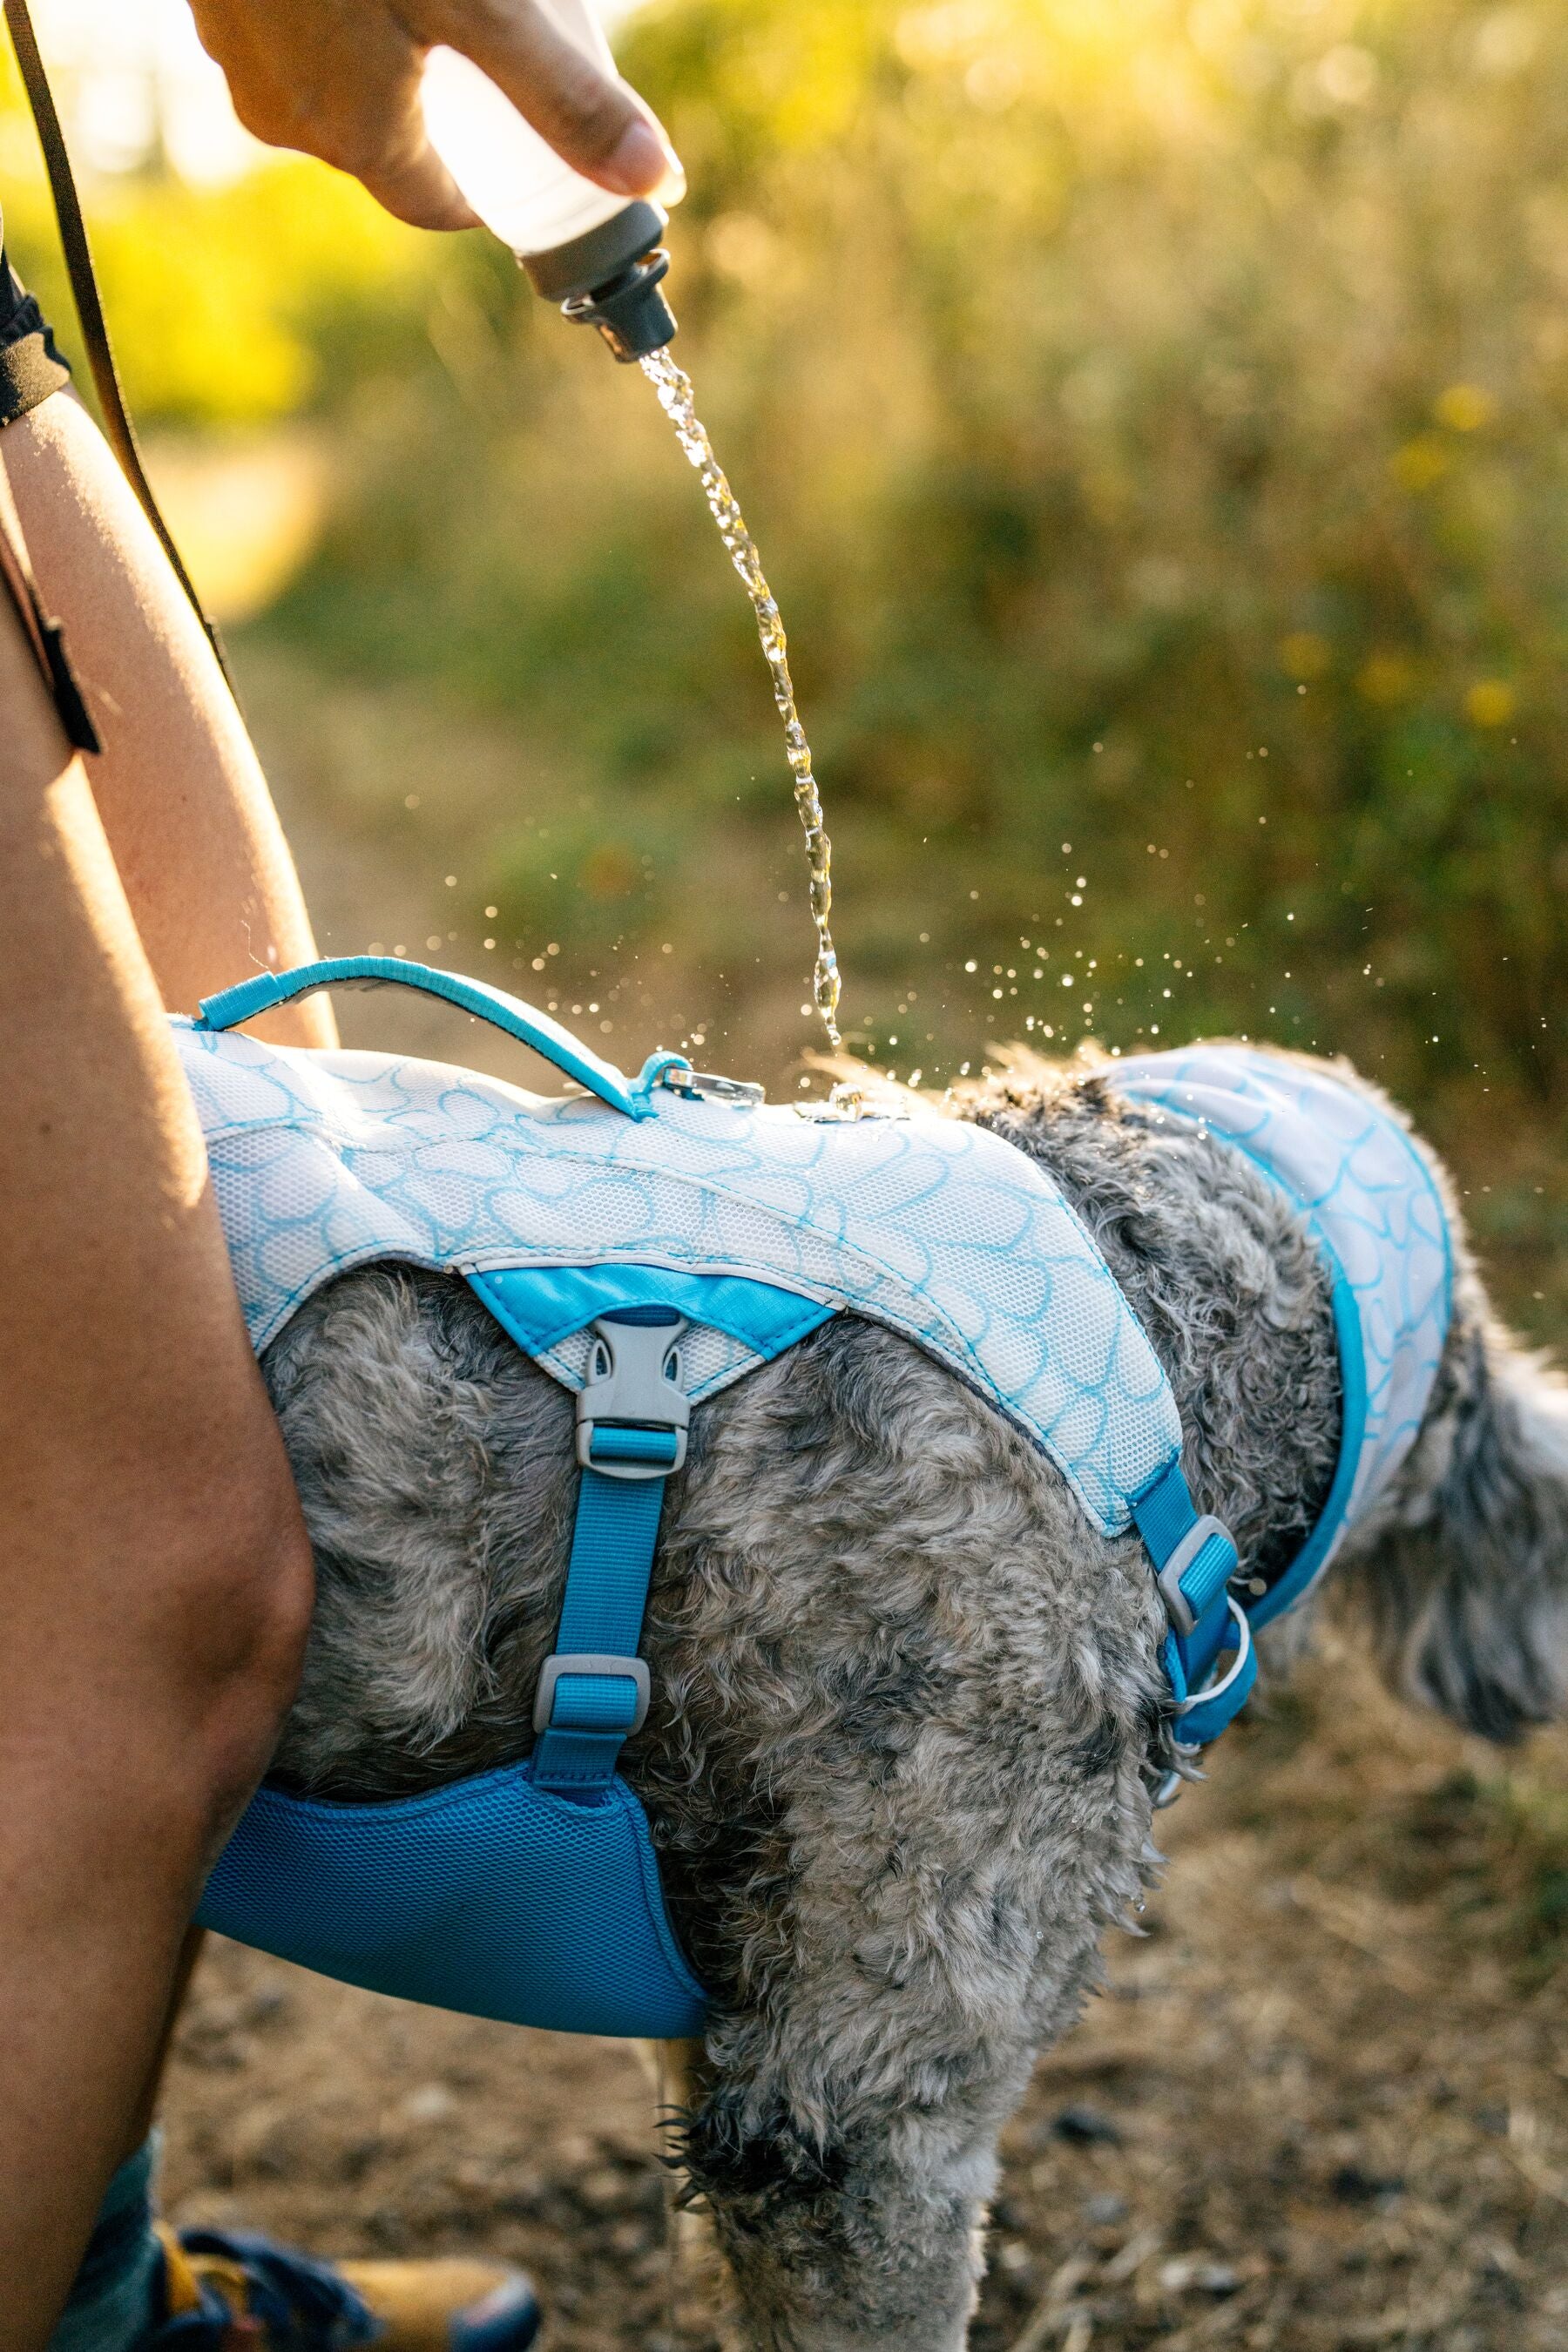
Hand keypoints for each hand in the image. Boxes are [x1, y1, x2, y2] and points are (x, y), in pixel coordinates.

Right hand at [187, 0, 679, 230]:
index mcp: (356, 136)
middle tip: (486, 75)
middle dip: (442, 122)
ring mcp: (237, 53)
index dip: (484, 193)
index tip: (518, 165)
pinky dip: (330, 17)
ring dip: (381, 65)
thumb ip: (564, 97)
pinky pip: (286, 27)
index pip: (434, 207)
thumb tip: (659, 183)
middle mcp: (287, 115)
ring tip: (427, 17)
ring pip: (329, 83)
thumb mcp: (486, 10)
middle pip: (384, 146)